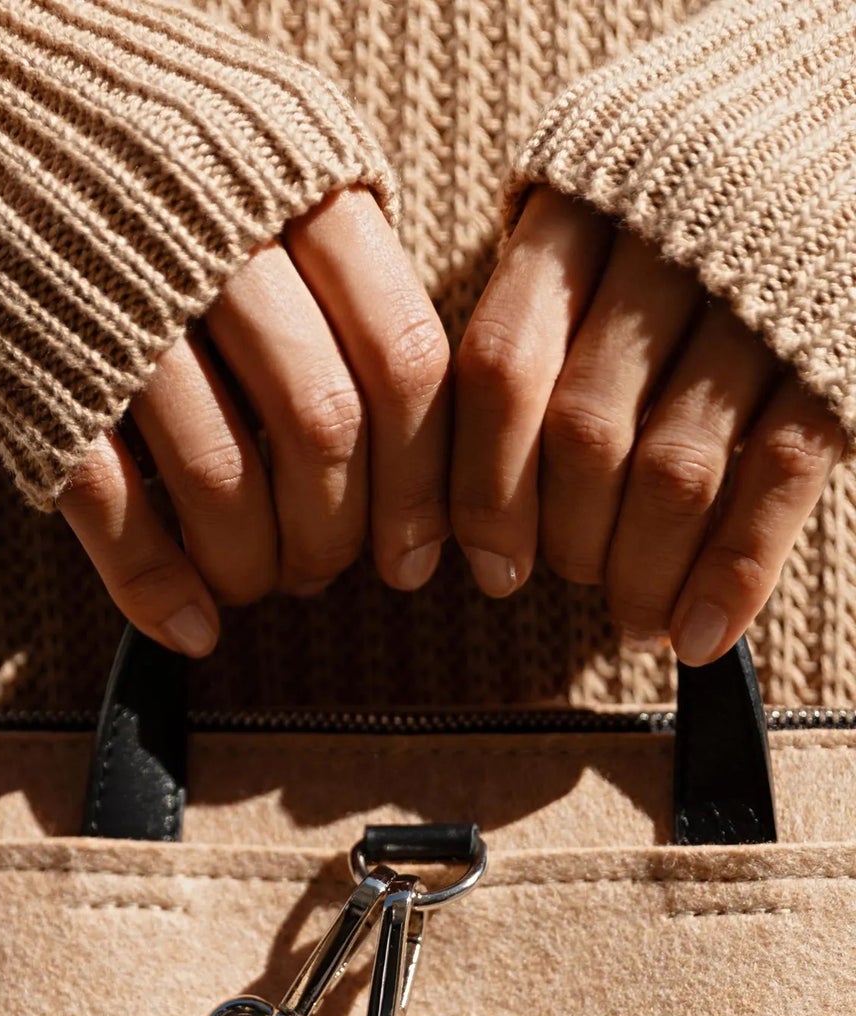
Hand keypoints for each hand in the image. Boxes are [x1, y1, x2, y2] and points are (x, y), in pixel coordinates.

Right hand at [56, 185, 451, 654]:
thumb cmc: (126, 128)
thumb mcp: (257, 144)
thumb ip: (330, 248)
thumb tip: (402, 400)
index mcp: (295, 185)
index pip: (400, 359)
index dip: (417, 483)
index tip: (415, 555)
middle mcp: (218, 241)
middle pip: (320, 428)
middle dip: (333, 536)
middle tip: (320, 574)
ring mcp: (118, 304)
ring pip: (221, 474)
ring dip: (248, 564)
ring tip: (248, 585)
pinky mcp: (29, 361)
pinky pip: (110, 500)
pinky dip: (155, 583)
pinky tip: (184, 624)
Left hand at [450, 184, 847, 663]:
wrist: (836, 109)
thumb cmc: (684, 201)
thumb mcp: (594, 213)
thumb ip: (539, 317)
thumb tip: (468, 493)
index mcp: (580, 209)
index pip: (502, 370)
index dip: (482, 488)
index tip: (485, 567)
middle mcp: (664, 244)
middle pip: (584, 431)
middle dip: (565, 538)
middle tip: (564, 582)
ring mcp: (759, 294)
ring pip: (674, 468)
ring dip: (642, 571)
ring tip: (635, 619)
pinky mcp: (836, 342)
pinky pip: (778, 475)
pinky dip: (734, 571)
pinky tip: (699, 633)